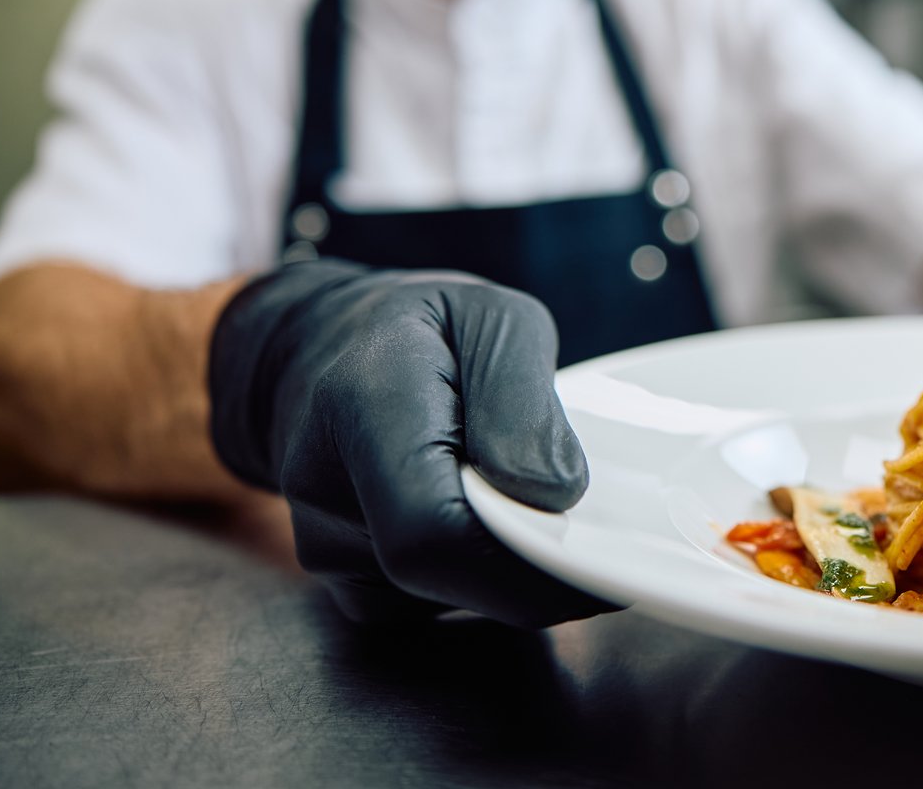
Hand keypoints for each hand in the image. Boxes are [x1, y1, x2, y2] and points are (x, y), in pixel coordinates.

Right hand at [208, 260, 610, 625]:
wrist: (323, 352)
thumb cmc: (427, 329)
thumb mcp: (496, 318)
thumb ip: (523, 400)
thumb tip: (553, 495)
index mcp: (361, 402)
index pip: (431, 528)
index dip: (521, 558)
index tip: (596, 543)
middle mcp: (323, 485)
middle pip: (444, 575)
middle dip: (535, 569)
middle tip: (599, 533)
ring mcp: (325, 544)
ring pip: (448, 596)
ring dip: (510, 566)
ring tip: (522, 493)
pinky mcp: (346, 582)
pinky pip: (436, 604)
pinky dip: (482, 574)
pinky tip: (488, 517)